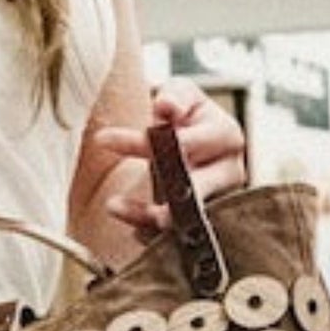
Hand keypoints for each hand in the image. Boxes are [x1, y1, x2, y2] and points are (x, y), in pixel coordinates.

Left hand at [93, 76, 246, 238]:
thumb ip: (174, 96)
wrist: (195, 141)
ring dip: (152, 217)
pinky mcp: (205, 221)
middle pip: (199, 188)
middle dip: (174, 197)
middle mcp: (229, 171)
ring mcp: (220, 200)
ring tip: (114, 206)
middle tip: (132, 206)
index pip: (183, 143)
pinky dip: (154, 234)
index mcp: (226, 137)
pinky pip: (181, 235)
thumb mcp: (181, 95)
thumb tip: (166, 106)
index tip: (101, 139)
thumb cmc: (187, 116)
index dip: (142, 142)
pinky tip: (132, 230)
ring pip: (190, 216)